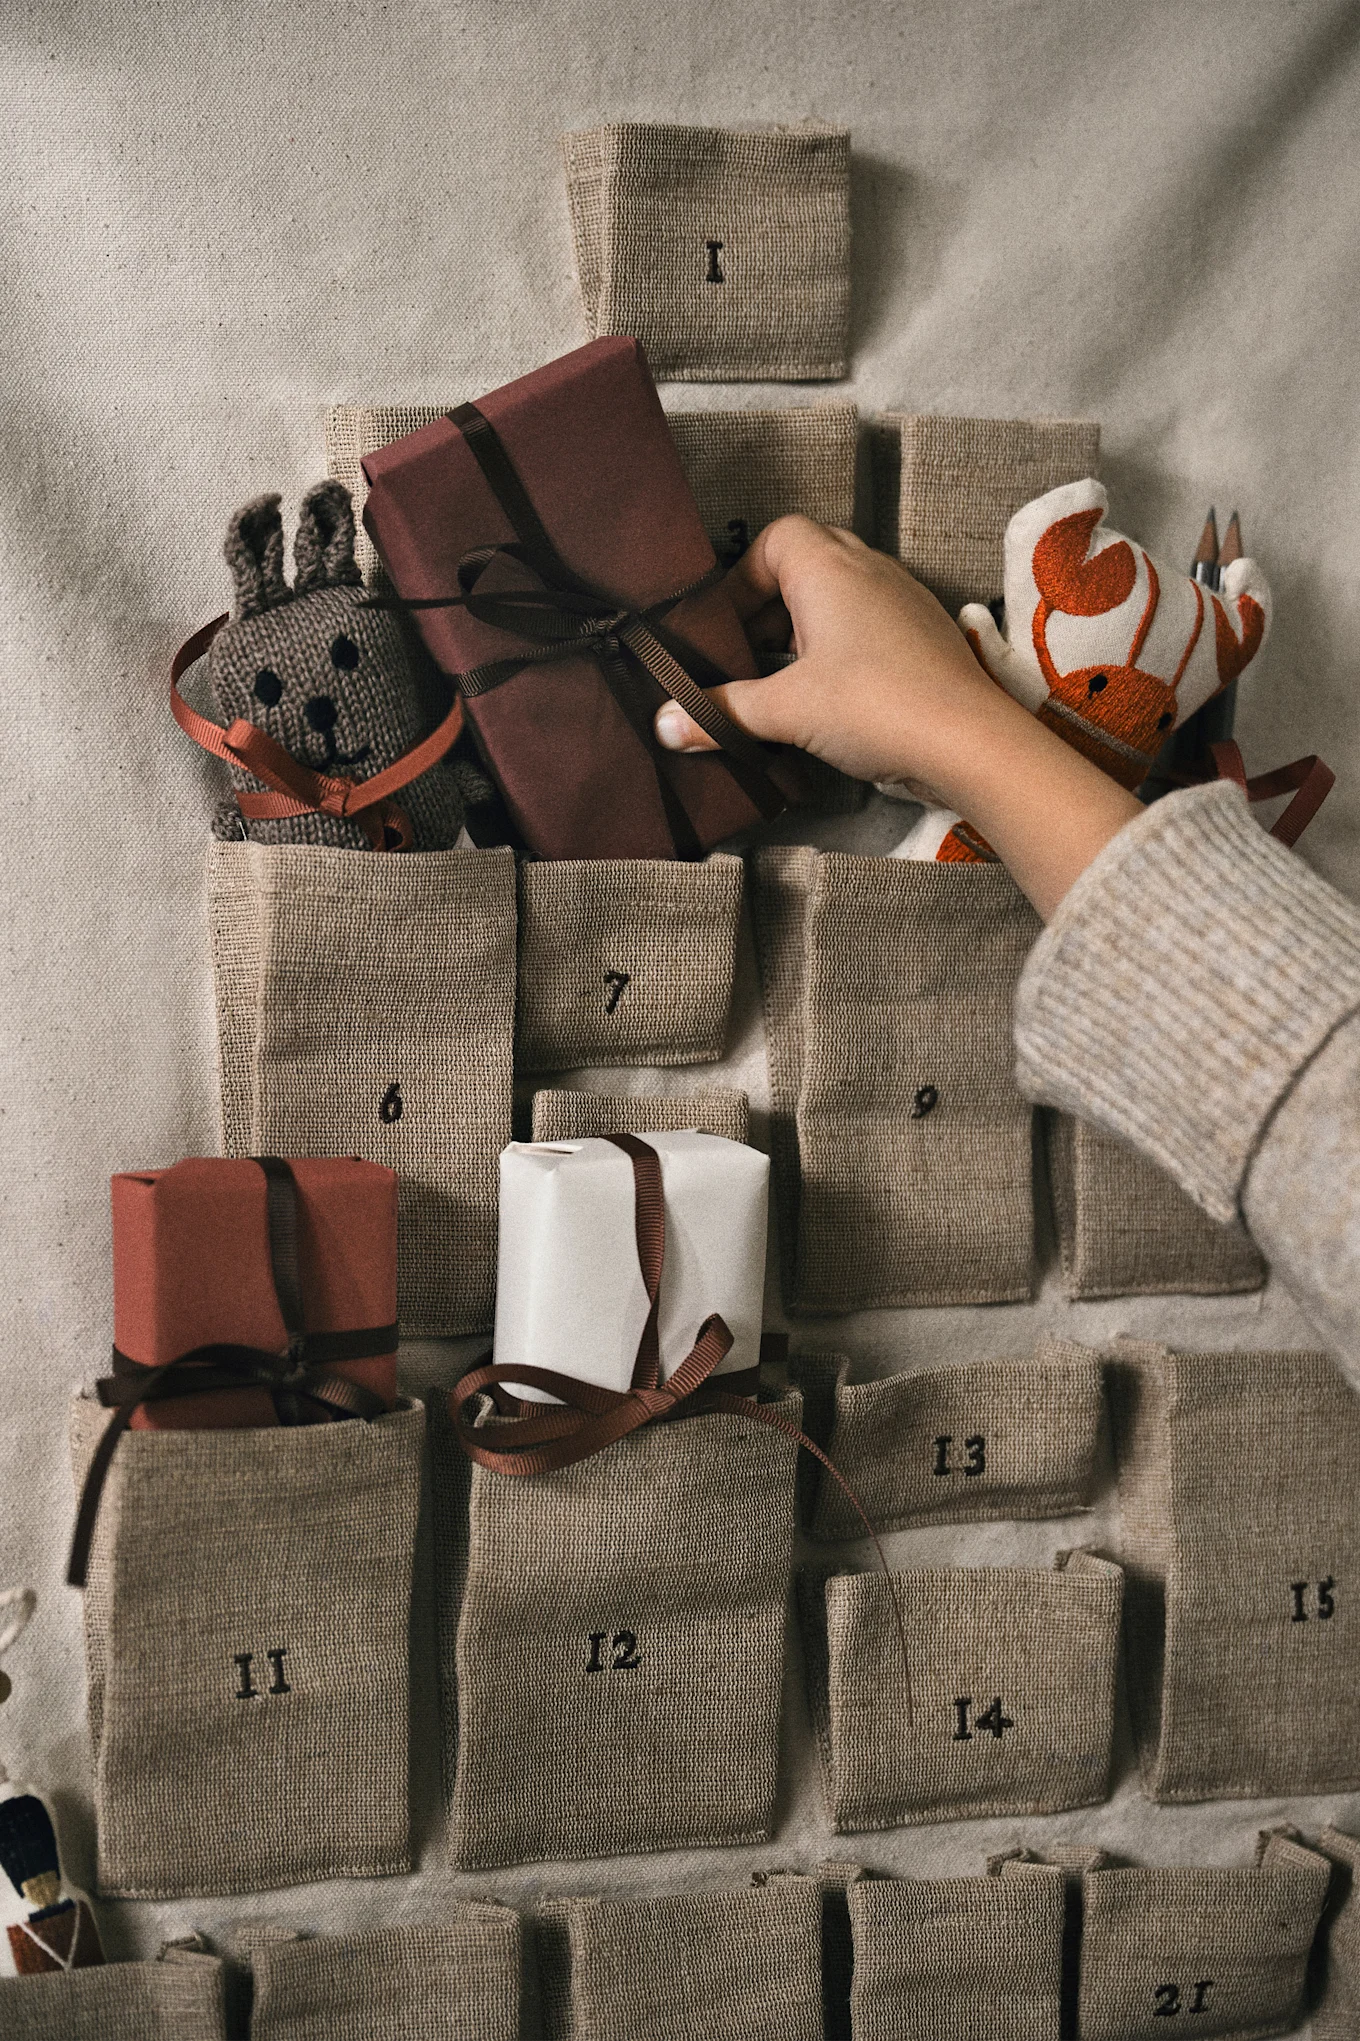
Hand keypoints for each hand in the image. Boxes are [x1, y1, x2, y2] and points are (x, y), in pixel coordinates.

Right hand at [655, 516, 1003, 800]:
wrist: (969, 742)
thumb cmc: (876, 705)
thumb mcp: (786, 711)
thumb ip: (721, 713)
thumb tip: (665, 724)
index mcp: (829, 567)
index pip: (774, 537)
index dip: (741, 577)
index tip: (725, 626)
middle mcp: (869, 570)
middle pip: (806, 563)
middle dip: (770, 606)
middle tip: (748, 655)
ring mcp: (903, 601)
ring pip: (839, 598)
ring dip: (805, 632)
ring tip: (782, 683)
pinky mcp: (924, 636)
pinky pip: (868, 626)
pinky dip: (839, 651)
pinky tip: (829, 700)